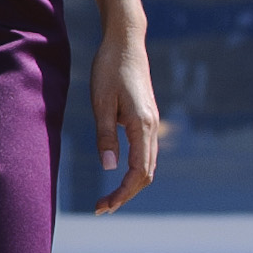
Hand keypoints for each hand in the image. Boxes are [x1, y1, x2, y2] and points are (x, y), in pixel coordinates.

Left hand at [91, 25, 162, 212]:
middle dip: (125, 195)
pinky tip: (119, 174)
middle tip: (101, 209)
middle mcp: (152, 127)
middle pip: (146, 174)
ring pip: (147, 164)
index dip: (122, 193)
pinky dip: (135, 170)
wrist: (125, 43)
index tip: (104, 207)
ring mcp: (152, 123)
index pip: (138, 172)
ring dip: (130, 184)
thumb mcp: (101, 103)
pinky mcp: (146, 118)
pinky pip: (145, 152)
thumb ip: (106, 136)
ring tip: (108, 199)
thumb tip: (109, 168)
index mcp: (142, 126)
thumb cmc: (109, 70)